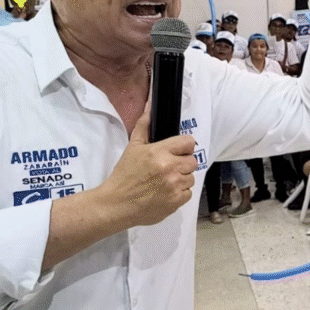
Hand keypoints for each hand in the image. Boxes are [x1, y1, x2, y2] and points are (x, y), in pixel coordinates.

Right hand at [96, 103, 198, 227]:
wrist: (117, 204)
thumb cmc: (124, 175)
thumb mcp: (132, 147)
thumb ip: (144, 126)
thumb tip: (149, 106)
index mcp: (159, 152)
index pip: (188, 142)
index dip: (184, 147)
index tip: (177, 151)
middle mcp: (170, 168)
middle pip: (193, 161)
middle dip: (183, 163)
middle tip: (169, 167)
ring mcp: (175, 186)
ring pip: (191, 178)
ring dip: (182, 179)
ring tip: (165, 181)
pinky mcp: (176, 201)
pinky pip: (188, 193)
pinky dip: (180, 193)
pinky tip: (166, 192)